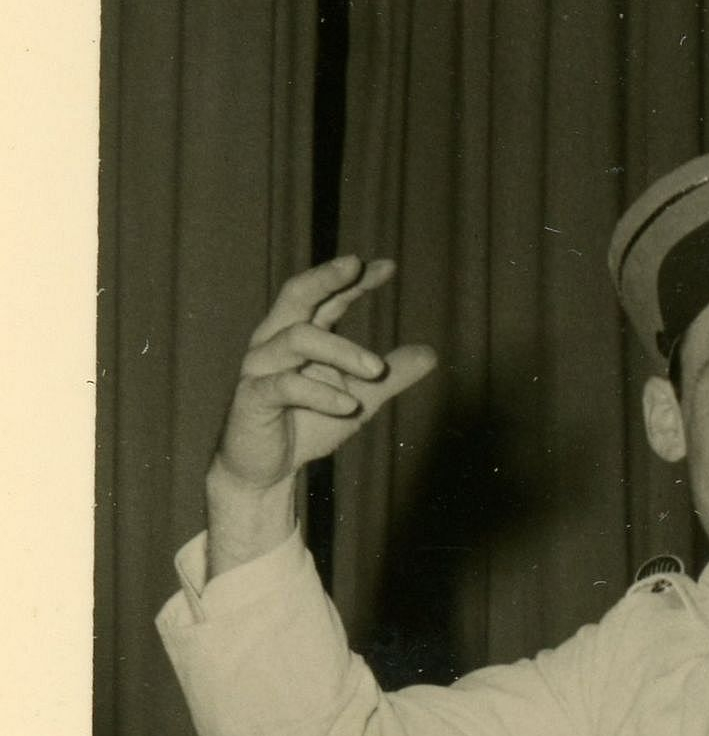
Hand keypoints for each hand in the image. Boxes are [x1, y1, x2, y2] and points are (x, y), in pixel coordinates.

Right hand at [206, 257, 438, 572]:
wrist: (267, 470)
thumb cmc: (307, 424)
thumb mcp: (361, 398)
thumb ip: (391, 376)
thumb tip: (431, 353)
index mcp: (300, 335)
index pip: (326, 297)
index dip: (353, 279)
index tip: (388, 267)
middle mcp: (275, 342)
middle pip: (296, 296)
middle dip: (326, 278)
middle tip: (357, 265)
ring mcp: (260, 367)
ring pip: (297, 338)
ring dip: (342, 350)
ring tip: (377, 370)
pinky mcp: (252, 397)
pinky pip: (285, 386)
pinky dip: (320, 393)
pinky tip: (348, 405)